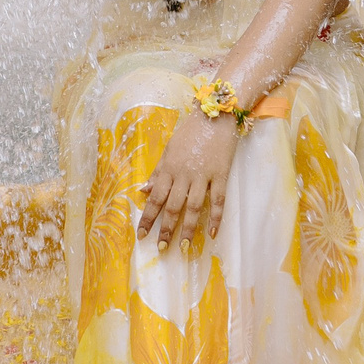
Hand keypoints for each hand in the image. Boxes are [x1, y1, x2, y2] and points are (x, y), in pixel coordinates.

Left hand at [136, 111, 240, 248]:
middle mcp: (184, 175)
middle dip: (166, 229)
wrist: (216, 114)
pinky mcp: (221, 175)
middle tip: (162, 249)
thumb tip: (144, 191)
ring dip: (188, 228)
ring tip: (184, 247)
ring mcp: (203, 176)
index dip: (148, 218)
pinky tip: (213, 233)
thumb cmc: (190, 132)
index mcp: (169, 168)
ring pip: (194, 207)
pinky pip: (219, 200)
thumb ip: (158, 172)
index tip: (141, 235)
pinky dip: (216, 218)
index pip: (155, 198)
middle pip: (173, 206)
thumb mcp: (169, 149)